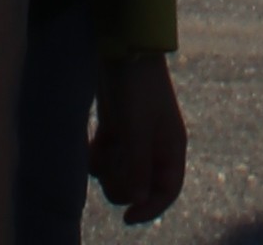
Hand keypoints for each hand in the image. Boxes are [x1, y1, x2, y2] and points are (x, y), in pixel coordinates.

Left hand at [87, 49, 187, 221]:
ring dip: (107, 169)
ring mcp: (134, 137)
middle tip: (111, 165)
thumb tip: (137, 200)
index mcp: (171, 146)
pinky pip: (105, 159)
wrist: (121, 46)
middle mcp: (155, 145)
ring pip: (119, 175)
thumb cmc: (136, 86)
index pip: (167, 191)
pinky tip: (92, 142)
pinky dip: (96, 156)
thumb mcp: (137, 128)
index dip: (151, 209)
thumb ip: (139, 166)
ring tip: (101, 148)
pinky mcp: (115, 128)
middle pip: (139, 187)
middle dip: (122, 183)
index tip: (127, 217)